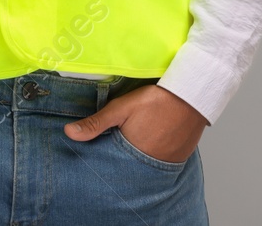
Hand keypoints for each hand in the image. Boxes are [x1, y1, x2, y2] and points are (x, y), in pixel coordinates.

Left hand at [63, 83, 208, 163]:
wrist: (192, 95)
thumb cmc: (156, 100)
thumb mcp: (121, 108)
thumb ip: (96, 122)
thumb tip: (68, 133)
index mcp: (132, 154)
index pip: (112, 164)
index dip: (106, 157)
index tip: (100, 152)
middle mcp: (150, 164)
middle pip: (130, 166)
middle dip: (122, 159)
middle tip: (121, 144)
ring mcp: (166, 163)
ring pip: (146, 164)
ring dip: (139, 157)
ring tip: (136, 142)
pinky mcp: (179, 158)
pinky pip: (162, 162)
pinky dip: (155, 154)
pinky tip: (152, 141)